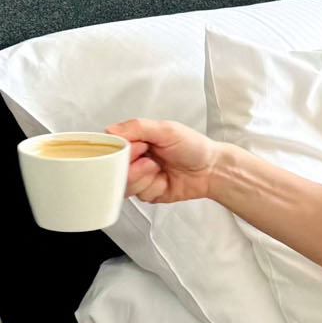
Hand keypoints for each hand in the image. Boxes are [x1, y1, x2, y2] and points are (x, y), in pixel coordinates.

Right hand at [103, 119, 221, 205]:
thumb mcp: (166, 129)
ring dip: (142, 176)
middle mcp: (134, 159)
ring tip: (158, 168)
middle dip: (132, 165)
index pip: (109, 146)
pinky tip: (164, 180)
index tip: (138, 147)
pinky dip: (152, 187)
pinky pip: (139, 194)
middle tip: (150, 159)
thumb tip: (110, 129)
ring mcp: (140, 177)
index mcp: (135, 140)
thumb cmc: (193, 146)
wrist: (212, 170)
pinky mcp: (147, 193)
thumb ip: (137, 127)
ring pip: (124, 183)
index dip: (119, 150)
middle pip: (112, 167)